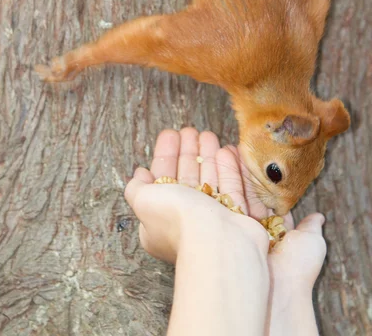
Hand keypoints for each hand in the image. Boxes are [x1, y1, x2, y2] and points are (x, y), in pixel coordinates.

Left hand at [125, 128, 268, 263]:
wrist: (218, 244)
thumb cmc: (178, 221)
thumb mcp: (144, 201)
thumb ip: (137, 188)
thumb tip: (139, 175)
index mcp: (161, 217)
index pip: (162, 179)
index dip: (165, 155)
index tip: (171, 134)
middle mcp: (187, 219)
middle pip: (187, 177)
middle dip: (188, 152)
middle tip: (191, 130)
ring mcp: (213, 219)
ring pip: (210, 179)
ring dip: (208, 155)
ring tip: (208, 134)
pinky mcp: (237, 217)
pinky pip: (232, 187)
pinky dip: (228, 168)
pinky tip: (226, 150)